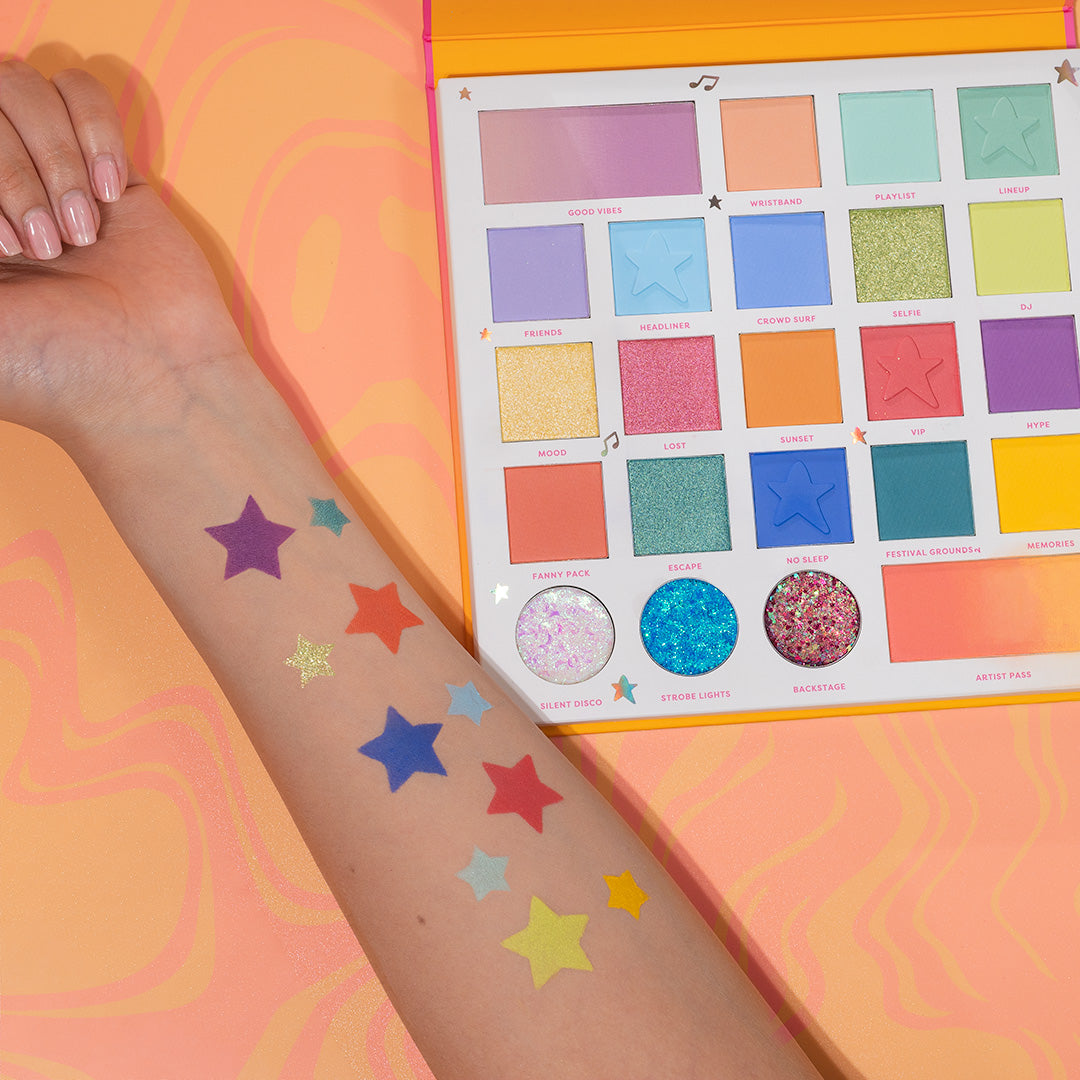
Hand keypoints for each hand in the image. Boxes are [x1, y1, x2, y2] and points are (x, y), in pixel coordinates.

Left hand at [0, 60, 249, 456]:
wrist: (150, 381)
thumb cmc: (47, 368)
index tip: (4, 253)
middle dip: (11, 177)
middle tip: (48, 252)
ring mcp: (47, 173)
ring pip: (20, 87)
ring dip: (55, 162)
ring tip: (82, 233)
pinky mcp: (107, 167)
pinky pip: (80, 89)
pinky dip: (94, 135)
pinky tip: (109, 193)